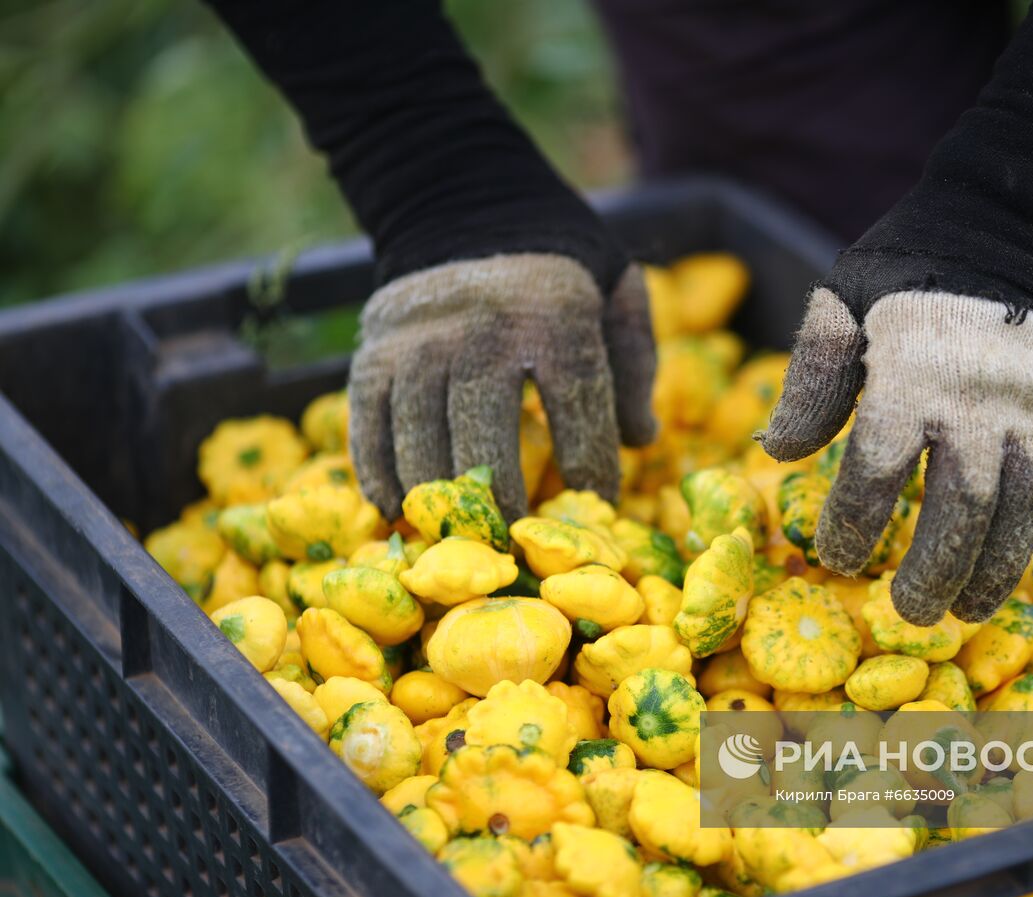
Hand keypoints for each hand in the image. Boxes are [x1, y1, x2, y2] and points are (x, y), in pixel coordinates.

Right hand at [349, 254, 655, 519]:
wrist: (466, 202)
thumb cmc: (557, 263)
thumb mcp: (616, 290)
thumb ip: (635, 363)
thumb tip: (642, 442)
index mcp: (553, 313)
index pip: (577, 409)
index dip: (592, 464)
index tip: (598, 500)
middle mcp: (478, 328)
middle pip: (484, 436)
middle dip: (503, 498)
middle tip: (517, 536)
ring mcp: (417, 342)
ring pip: (421, 440)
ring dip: (439, 498)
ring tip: (462, 537)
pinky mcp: (372, 352)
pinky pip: (368, 427)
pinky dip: (380, 474)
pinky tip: (399, 507)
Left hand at [760, 282, 1032, 624]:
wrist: (1003, 233)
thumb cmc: (904, 279)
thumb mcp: (840, 306)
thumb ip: (813, 378)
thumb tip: (777, 452)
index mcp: (911, 373)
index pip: (879, 465)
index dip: (854, 521)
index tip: (837, 557)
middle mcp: (981, 400)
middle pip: (963, 503)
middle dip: (935, 568)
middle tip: (909, 613)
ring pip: (1025, 510)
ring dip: (997, 569)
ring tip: (966, 611)